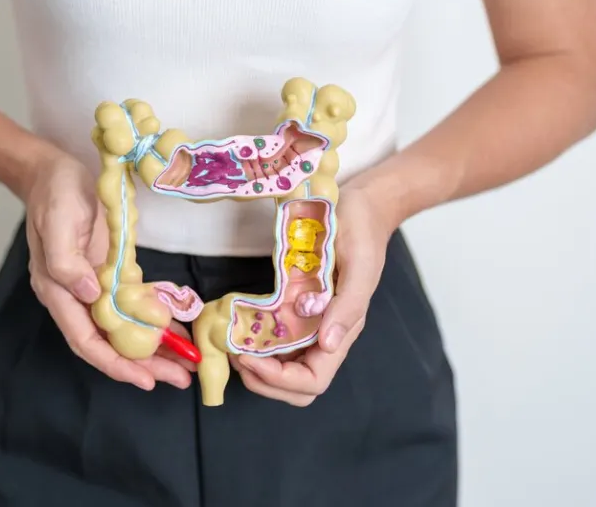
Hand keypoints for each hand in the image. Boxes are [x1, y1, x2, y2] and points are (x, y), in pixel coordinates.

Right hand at [21, 149, 195, 390]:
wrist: (51, 171)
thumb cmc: (54, 194)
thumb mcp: (57, 222)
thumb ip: (66, 262)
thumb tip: (88, 296)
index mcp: (58, 290)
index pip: (85, 340)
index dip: (114, 363)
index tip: (144, 379)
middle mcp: (75, 297)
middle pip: (109, 343)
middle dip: (143, 364)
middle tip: (180, 379)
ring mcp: (93, 287)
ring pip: (124, 330)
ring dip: (154, 348)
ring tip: (186, 363)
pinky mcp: (110, 273)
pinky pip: (133, 306)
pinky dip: (155, 320)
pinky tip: (178, 331)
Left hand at [232, 181, 397, 405]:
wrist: (362, 209)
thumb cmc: (363, 236)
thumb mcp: (360, 269)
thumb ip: (347, 308)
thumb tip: (328, 345)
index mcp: (341, 333)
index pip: (312, 381)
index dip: (279, 379)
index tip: (250, 357)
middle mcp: (323, 337)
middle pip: (294, 386)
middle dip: (263, 380)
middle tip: (235, 355)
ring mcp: (308, 326)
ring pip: (282, 368)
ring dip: (255, 366)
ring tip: (231, 344)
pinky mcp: (295, 309)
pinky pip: (274, 339)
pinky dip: (254, 342)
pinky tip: (237, 328)